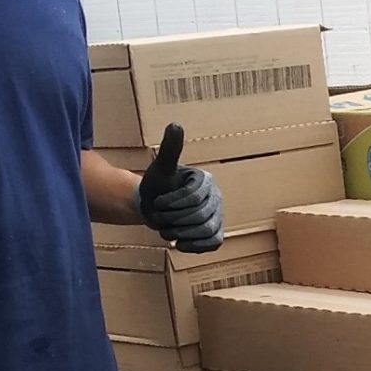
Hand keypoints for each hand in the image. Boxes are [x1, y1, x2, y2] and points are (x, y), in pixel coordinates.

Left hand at [135, 123, 223, 253]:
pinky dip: (195, 246)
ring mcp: (218, 216)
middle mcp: (217, 198)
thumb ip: (171, 148)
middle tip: (158, 219)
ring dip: (181, 234)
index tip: (157, 203)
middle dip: (174, 220)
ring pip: (205, 231)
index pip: (194, 198)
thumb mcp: (161, 167)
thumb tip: (175, 124)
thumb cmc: (156, 185)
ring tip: (166, 231)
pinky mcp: (215, 234)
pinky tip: (179, 244)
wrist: (152, 206)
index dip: (172, 204)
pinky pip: (212, 243)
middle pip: (200, 216)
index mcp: (206, 181)